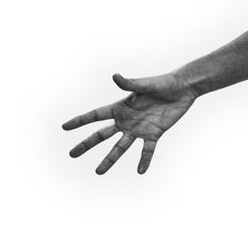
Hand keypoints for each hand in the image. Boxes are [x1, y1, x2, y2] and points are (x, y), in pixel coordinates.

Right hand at [62, 72, 196, 173]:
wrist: (183, 89)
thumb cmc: (163, 83)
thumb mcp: (145, 84)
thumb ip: (130, 83)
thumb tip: (115, 76)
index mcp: (121, 106)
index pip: (96, 115)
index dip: (80, 121)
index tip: (64, 127)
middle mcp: (126, 120)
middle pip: (102, 135)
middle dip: (86, 144)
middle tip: (72, 154)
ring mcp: (139, 129)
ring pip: (120, 147)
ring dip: (110, 159)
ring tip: (98, 172)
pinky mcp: (154, 134)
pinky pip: (147, 150)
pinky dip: (144, 160)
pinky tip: (140, 171)